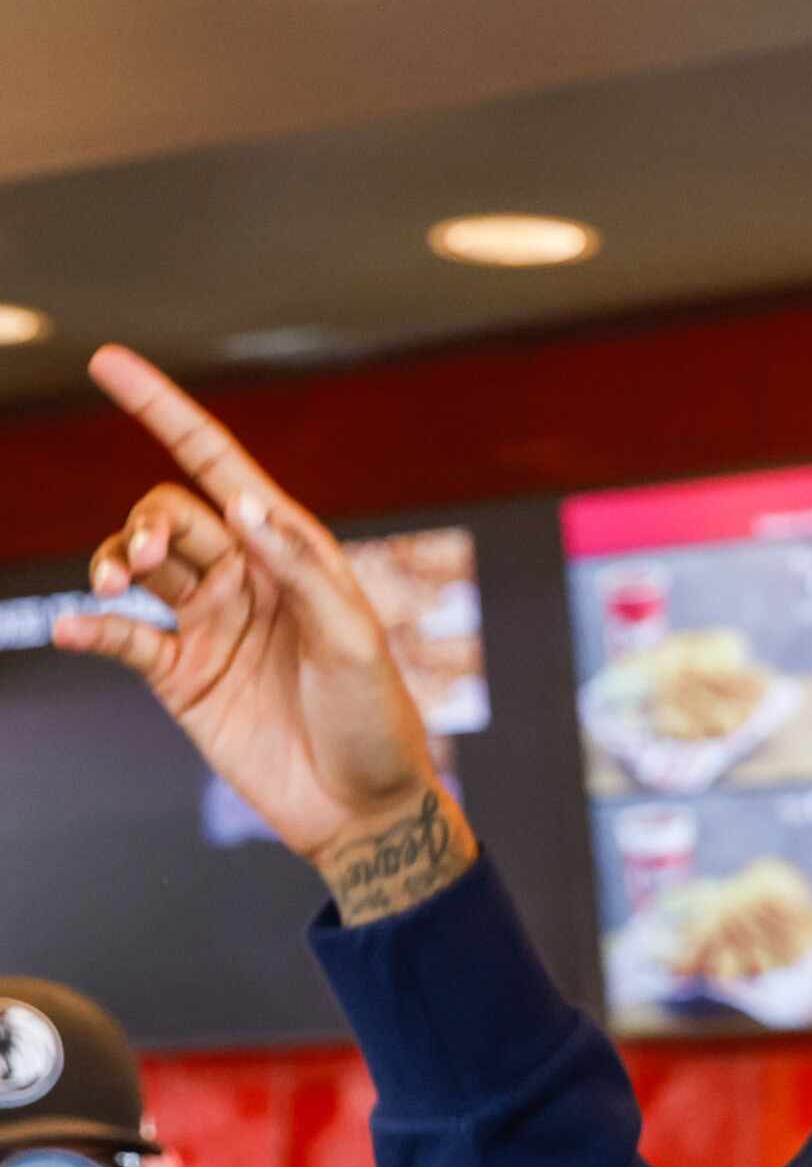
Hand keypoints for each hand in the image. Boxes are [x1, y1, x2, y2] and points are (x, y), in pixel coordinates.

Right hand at [52, 347, 474, 917]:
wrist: (364, 805)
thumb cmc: (378, 718)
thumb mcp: (354, 638)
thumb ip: (302, 570)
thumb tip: (245, 505)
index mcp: (293, 551)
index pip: (221, 466)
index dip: (167, 411)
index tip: (110, 361)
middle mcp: (246, 577)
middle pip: (170, 514)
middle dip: (145, 519)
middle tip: (141, 558)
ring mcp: (210, 625)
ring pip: (141, 564)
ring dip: (116, 559)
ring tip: (117, 581)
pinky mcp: (182, 677)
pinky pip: (123, 638)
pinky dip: (93, 628)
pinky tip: (78, 628)